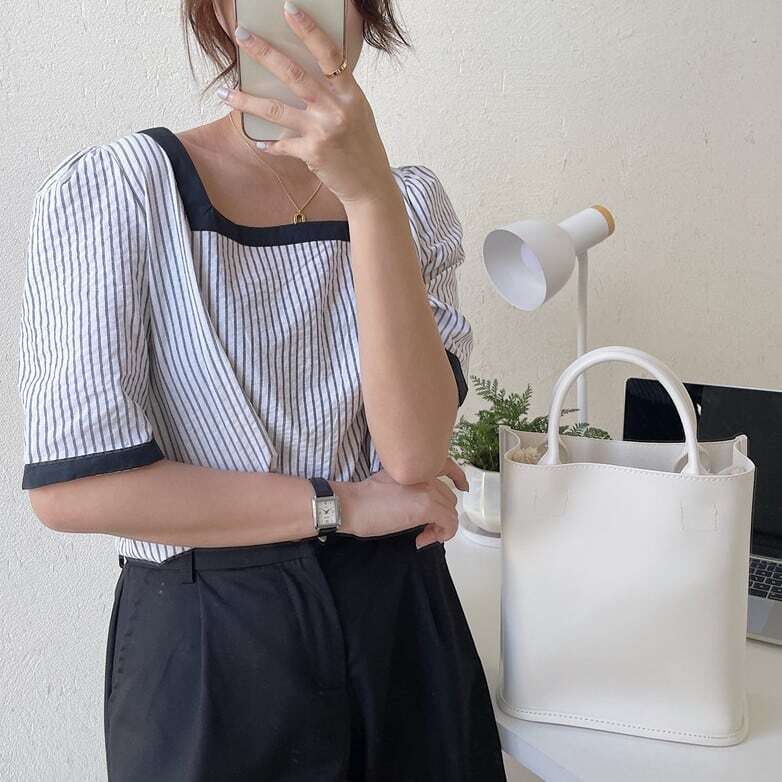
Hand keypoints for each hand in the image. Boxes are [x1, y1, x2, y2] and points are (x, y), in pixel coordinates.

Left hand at [221, 5, 395, 204]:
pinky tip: (258, 140)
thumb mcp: (358, 112)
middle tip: (241, 36)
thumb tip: (306, 72)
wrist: (370, 185)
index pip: (328, 54)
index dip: (309, 30)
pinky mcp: (313, 153)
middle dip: (264, 53)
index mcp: (350, 93)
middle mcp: (337, 109)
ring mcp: (323, 131)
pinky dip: (268, 144)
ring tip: (225, 93)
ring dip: (247, 101)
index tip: (289, 10)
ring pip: (277, 110)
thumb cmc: (363, 147)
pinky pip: (281, 144)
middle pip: (294, 74)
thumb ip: (337, 92)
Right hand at [336, 456, 468, 548]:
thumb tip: (418, 503)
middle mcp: (425, 475)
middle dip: (440, 516)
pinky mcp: (426, 507)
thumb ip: (410, 486)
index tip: (461, 486)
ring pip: (450, 512)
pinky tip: (422, 540)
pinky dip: (441, 535)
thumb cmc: (363, 498)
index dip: (459, 477)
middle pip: (448, 498)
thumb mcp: (391, 482)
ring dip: (440, 528)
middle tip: (423, 530)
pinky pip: (449, 524)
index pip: (447, 467)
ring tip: (422, 537)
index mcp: (416, 467)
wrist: (350, 504)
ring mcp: (427, 490)